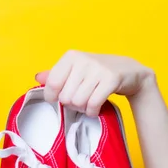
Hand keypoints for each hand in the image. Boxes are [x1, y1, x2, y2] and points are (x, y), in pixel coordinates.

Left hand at [35, 51, 155, 116]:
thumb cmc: (96, 73)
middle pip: (65, 97)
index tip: (60, 98)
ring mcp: (98, 68)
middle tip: (80, 100)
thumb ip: (55, 76)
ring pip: (78, 102)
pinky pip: (93, 103)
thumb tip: (38, 77)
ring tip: (88, 103)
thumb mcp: (75, 71)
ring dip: (83, 108)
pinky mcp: (111, 78)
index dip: (53, 97)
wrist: (129, 71)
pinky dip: (92, 111)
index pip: (52, 84)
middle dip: (71, 104)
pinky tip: (95, 108)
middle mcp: (83, 60)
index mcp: (70, 57)